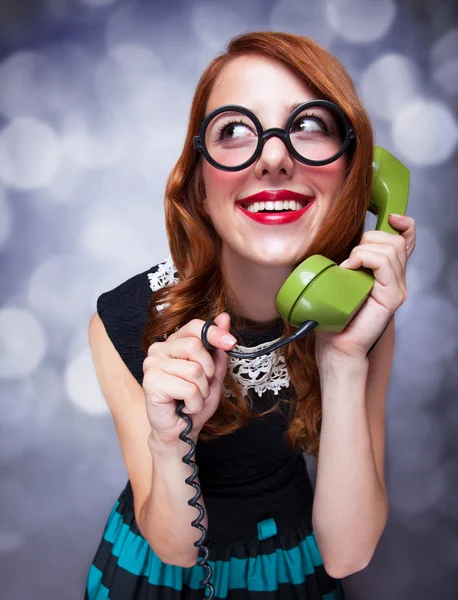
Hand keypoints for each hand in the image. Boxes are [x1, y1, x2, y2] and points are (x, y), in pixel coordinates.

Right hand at [142, 312, 235, 445]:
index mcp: (173, 343)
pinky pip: (188, 388)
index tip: (231, 343)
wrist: (181, 431)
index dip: (215, 333)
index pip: (195, 326)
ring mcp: (152, 364)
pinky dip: (194, 402)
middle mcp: (159, 349)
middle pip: (194, 346)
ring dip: (202, 391)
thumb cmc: (194, 401)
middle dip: (208, 372)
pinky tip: (184, 406)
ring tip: (191, 399)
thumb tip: (224, 317)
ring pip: (194, 370)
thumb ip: (217, 347)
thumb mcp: (213, 373)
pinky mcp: (151, 382)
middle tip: (200, 386)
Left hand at [315, 214, 415, 366]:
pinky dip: (364, 259)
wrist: (336, 347)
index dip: (403, 224)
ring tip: (347, 268)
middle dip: (369, 239)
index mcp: (387, 273)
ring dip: (363, 250)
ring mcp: (397, 288)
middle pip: (394, 240)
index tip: (390, 216)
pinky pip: (384, 264)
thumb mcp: (340, 279)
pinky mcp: (392, 297)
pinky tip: (349, 269)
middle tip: (349, 259)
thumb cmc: (334, 316)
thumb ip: (349, 261)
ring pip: (390, 248)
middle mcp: (397, 279)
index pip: (406, 240)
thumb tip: (339, 237)